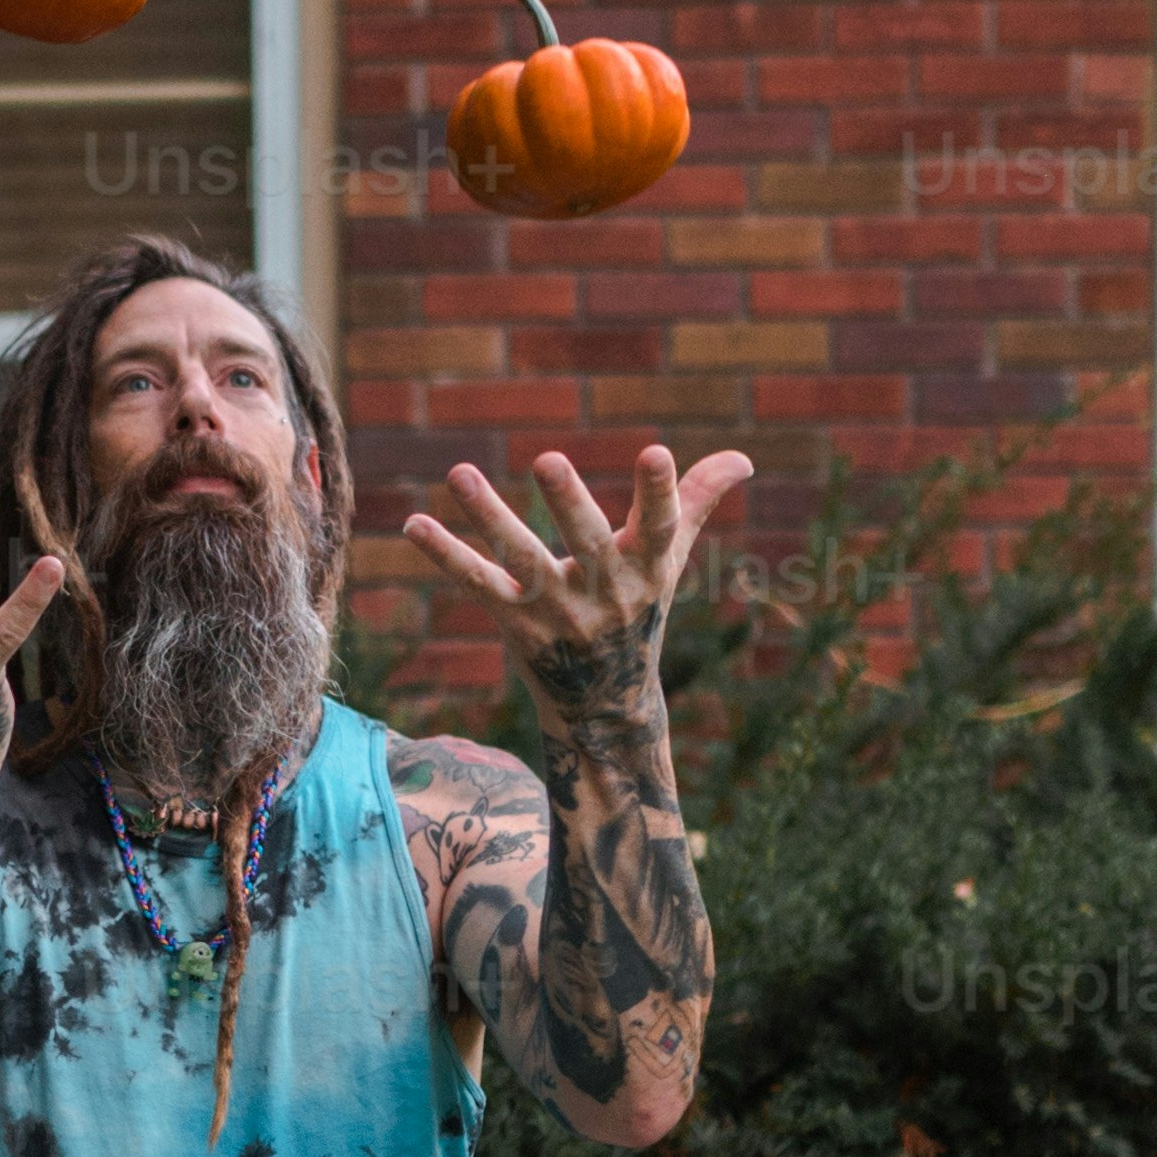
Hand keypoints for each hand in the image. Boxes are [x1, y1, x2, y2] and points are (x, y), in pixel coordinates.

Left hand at [404, 444, 751, 684]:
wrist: (605, 703)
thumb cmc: (637, 611)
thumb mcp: (667, 561)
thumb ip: (694, 504)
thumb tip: (743, 460)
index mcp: (647, 568)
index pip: (659, 526)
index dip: (660, 492)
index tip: (656, 453)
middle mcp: (604, 590)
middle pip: (588, 542)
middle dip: (571, 503)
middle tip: (549, 458)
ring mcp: (556, 608)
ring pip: (521, 559)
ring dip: (490, 517)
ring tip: (459, 472)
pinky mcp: (516, 622)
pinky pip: (478, 584)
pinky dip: (445, 555)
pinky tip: (413, 524)